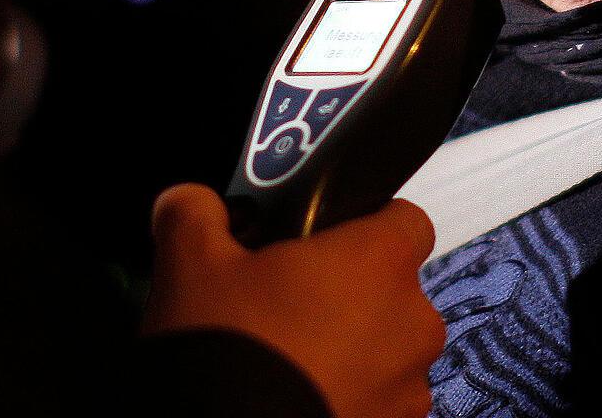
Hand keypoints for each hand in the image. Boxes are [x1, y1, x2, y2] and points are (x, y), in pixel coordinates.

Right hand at [142, 183, 444, 417]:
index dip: (366, 221)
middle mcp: (413, 321)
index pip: (405, 218)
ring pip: (384, 348)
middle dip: (346, 291)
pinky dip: (347, 393)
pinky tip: (295, 397)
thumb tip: (193, 203)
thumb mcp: (188, 262)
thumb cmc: (227, 349)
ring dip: (349, 348)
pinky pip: (377, 399)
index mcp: (380, 261)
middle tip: (283, 302)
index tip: (323, 237)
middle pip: (390, 288)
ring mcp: (409, 386)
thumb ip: (195, 211)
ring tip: (286, 358)